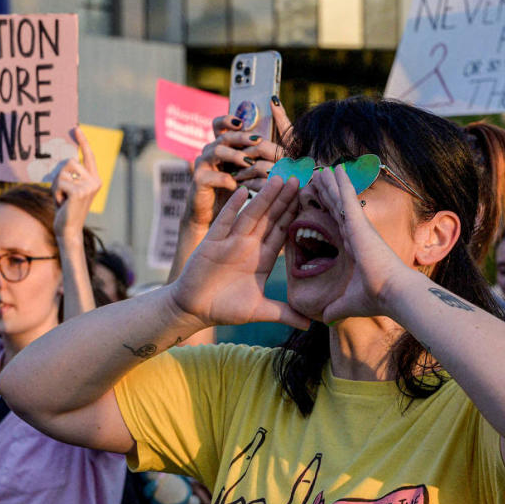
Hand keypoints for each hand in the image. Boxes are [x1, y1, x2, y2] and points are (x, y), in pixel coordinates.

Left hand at [52, 128, 100, 241]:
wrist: (68, 229)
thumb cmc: (66, 208)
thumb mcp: (68, 187)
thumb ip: (69, 174)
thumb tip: (63, 156)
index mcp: (94, 178)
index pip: (88, 156)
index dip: (82, 141)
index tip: (76, 128)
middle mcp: (95, 180)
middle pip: (69, 162)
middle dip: (59, 175)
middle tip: (61, 193)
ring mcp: (88, 186)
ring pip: (62, 172)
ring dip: (56, 185)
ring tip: (62, 198)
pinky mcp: (79, 192)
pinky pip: (59, 182)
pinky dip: (56, 193)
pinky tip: (62, 203)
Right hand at [170, 176, 308, 329]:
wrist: (194, 309)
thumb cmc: (226, 309)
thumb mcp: (260, 311)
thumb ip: (285, 313)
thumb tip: (310, 324)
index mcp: (263, 259)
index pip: (282, 233)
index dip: (294, 216)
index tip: (309, 200)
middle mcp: (249, 246)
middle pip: (270, 218)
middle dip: (284, 200)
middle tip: (299, 179)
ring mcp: (230, 242)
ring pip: (251, 215)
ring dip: (264, 198)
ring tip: (277, 180)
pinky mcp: (212, 243)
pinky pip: (224, 221)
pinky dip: (232, 207)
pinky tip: (242, 191)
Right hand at [190, 118, 284, 227]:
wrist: (212, 212)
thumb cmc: (231, 189)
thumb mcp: (242, 171)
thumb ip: (252, 157)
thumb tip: (274, 149)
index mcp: (219, 145)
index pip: (219, 125)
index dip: (228, 120)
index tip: (242, 122)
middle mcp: (209, 151)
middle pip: (224, 136)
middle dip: (241, 137)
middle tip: (258, 141)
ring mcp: (202, 164)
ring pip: (217, 151)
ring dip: (235, 155)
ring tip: (249, 162)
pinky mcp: (199, 179)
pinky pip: (213, 175)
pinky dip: (227, 179)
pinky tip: (239, 186)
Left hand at [308, 165, 418, 322]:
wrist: (391, 293)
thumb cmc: (375, 298)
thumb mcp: (347, 303)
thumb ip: (335, 308)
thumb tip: (325, 319)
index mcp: (355, 248)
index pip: (337, 225)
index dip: (329, 213)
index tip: (321, 203)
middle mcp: (357, 233)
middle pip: (337, 208)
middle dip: (328, 194)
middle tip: (319, 178)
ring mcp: (358, 226)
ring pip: (341, 199)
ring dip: (331, 184)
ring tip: (321, 169)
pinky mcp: (359, 223)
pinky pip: (347, 198)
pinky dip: (341, 182)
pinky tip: (335, 168)